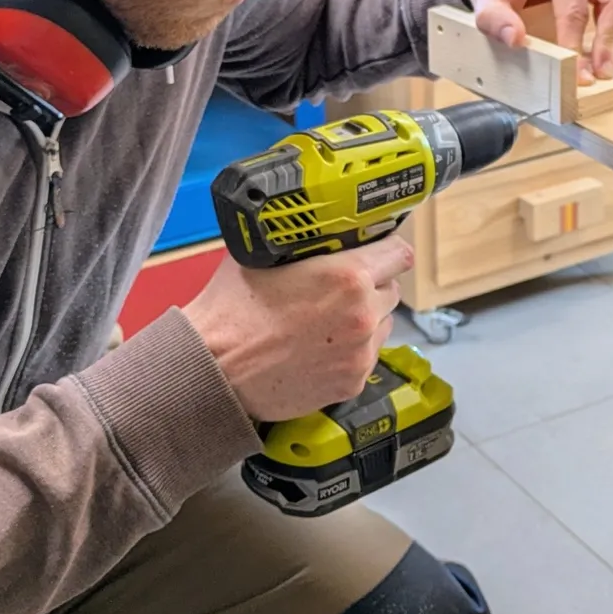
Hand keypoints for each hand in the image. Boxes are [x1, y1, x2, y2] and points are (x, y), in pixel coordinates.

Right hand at [184, 236, 412, 421]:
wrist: (214, 369)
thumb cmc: (231, 312)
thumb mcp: (262, 255)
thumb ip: (301, 243)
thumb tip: (313, 231)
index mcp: (348, 277)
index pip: (398, 253)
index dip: (386, 249)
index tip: (377, 251)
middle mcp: (362, 315)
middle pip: (390, 290)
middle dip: (371, 285)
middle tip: (340, 287)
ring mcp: (360, 353)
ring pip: (382, 324)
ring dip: (365, 318)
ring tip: (327, 320)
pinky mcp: (351, 383)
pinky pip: (366, 356)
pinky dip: (351, 349)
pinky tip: (320, 346)